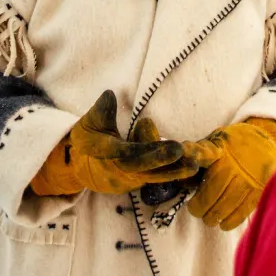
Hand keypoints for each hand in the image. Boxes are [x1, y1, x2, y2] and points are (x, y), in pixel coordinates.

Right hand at [30, 91, 199, 195]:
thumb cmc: (86, 141)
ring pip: (156, 176)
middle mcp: (120, 170)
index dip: (150, 152)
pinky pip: (158, 178)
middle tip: (187, 155)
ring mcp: (131, 179)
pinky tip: (193, 165)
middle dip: (167, 163)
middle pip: (146, 169)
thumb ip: (101, 111)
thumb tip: (110, 94)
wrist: (78, 168)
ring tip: (197, 163)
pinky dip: (174, 173)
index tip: (171, 146)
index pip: (129, 153)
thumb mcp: (88, 123)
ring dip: (176, 171)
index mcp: (106, 152)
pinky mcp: (139, 181)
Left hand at [184, 118, 275, 230]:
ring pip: (227, 203)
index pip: (203, 152)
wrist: (266, 141)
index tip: (181, 163)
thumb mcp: (214, 143)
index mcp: (220, 147)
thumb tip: (182, 182)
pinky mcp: (261, 188)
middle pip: (213, 189)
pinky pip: (244, 209)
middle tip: (195, 210)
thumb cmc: (232, 146)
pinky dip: (231, 221)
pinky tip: (223, 224)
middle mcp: (234, 162)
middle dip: (200, 206)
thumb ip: (198, 160)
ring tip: (208, 219)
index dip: (191, 156)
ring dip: (214, 216)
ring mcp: (249, 176)